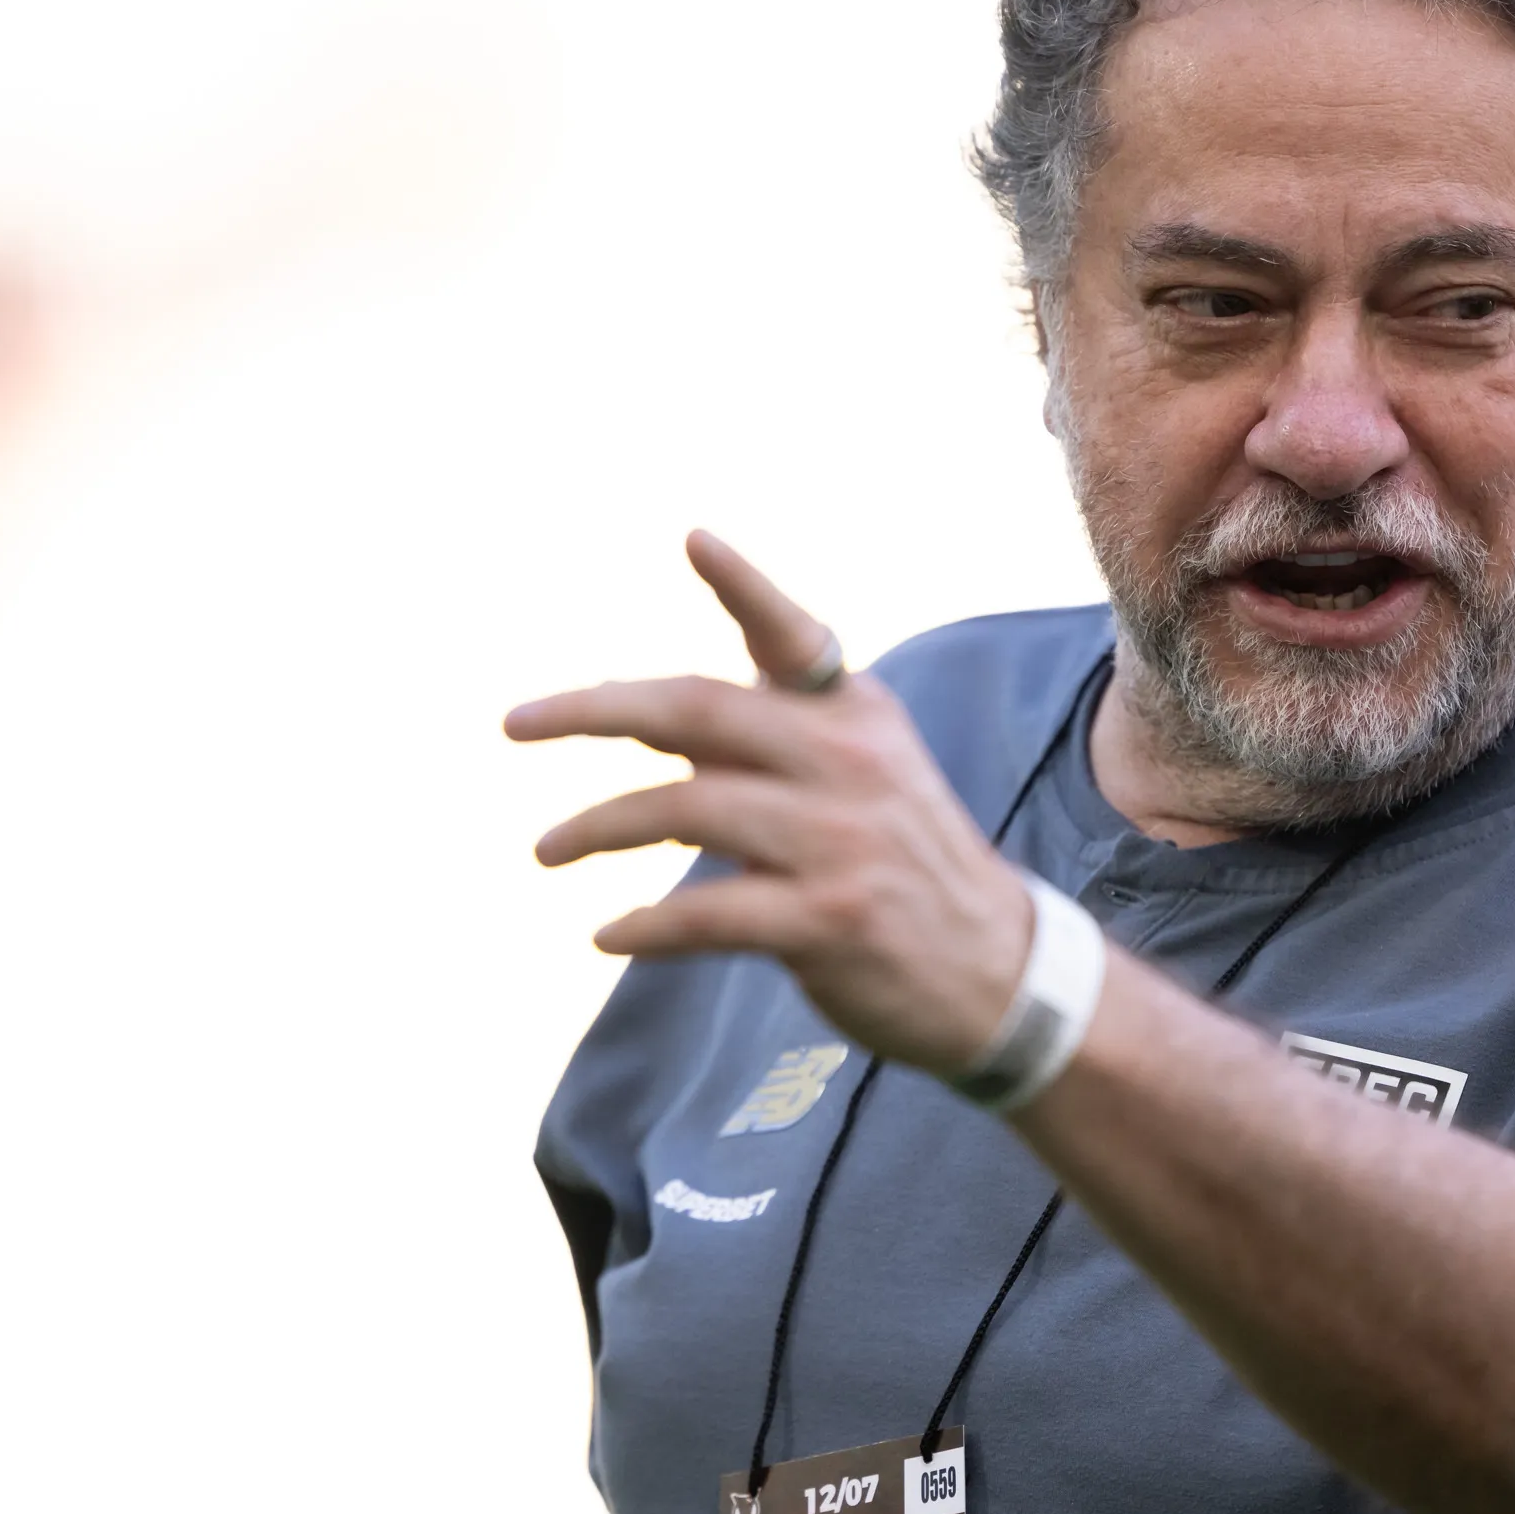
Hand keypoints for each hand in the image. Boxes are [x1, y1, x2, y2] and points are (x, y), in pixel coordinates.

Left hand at [504, 531, 1034, 1074]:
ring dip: (597, 828)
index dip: (743, 585)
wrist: (1000, 975)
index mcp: (854, 714)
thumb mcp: (859, 777)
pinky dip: (644, 925)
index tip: (693, 538)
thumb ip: (764, 741)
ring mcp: (842, 841)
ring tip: (545, 849)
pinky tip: (606, 933)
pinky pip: (706, 915)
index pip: (791, 636)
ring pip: (684, 810)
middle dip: (592, 710)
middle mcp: (850, 762)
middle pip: (696, 713)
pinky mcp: (830, 920)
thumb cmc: (903, 868)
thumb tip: (646, 715)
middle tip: (515, 723)